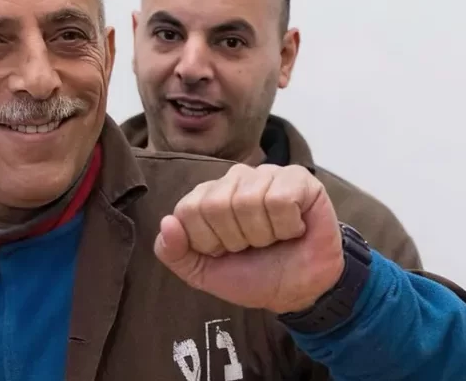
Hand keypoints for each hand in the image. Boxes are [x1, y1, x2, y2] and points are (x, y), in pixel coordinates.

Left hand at [154, 163, 344, 313]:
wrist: (298, 291)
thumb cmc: (252, 275)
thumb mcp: (203, 273)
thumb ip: (173, 252)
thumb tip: (166, 223)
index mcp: (207, 196)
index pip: (188, 210)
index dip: (207, 242)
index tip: (226, 251)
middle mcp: (234, 179)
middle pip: (216, 205)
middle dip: (236, 240)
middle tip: (253, 246)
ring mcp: (266, 174)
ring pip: (248, 201)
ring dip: (263, 235)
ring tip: (274, 238)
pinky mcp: (299, 179)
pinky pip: (280, 200)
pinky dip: (287, 226)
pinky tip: (293, 229)